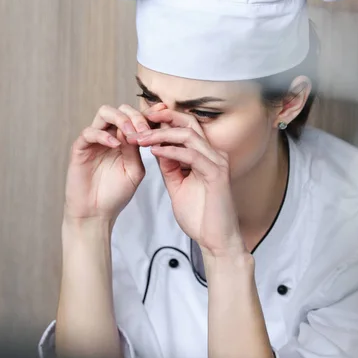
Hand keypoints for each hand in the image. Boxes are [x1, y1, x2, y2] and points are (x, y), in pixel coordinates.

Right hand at [64, 103, 166, 224]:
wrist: (96, 213)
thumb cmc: (116, 194)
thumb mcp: (135, 170)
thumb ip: (137, 149)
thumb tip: (142, 129)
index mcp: (124, 140)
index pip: (136, 117)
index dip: (149, 112)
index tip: (164, 111)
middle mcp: (109, 135)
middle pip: (121, 109)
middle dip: (136, 116)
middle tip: (145, 130)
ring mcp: (94, 140)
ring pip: (104, 112)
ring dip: (121, 120)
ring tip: (131, 134)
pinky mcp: (79, 148)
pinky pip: (90, 132)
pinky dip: (104, 135)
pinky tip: (115, 145)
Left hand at [130, 108, 246, 257]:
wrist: (215, 239)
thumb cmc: (199, 215)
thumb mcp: (177, 184)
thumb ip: (169, 166)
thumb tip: (156, 147)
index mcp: (206, 155)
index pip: (185, 127)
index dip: (164, 121)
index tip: (141, 122)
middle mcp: (214, 154)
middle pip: (188, 123)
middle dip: (163, 118)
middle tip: (139, 119)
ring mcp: (217, 162)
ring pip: (188, 135)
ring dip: (161, 134)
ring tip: (140, 137)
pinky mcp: (217, 174)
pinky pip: (191, 155)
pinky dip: (171, 151)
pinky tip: (154, 151)